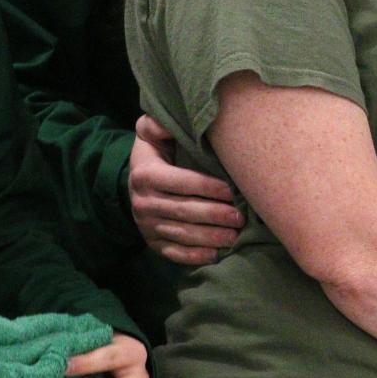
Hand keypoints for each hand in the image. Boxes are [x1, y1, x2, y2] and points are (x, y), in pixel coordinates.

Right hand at [128, 115, 242, 265]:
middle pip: (184, 211)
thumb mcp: (149, 133)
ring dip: (210, 237)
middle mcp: (143, 203)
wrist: (136, 182)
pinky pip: (174, 253)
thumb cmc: (155, 153)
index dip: (206, 187)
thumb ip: (156, 124)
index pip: (180, 182)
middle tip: (240, 217)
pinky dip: (195, 256)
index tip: (230, 191)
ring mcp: (147, 226)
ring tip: (234, 236)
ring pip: (182, 234)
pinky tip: (215, 255)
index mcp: (145, 175)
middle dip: (214, 215)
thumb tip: (165, 121)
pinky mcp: (153, 243)